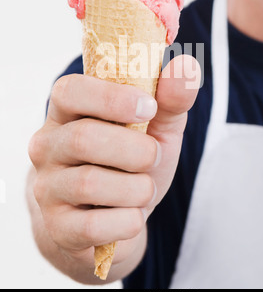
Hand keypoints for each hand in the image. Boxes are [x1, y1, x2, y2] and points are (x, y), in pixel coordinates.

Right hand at [28, 54, 200, 281]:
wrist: (112, 215)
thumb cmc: (131, 161)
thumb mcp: (155, 127)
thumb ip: (170, 98)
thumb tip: (186, 65)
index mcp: (67, 111)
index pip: (70, 91)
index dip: (112, 98)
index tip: (149, 107)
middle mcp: (47, 145)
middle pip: (83, 138)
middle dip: (136, 150)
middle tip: (153, 156)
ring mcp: (47, 187)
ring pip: (90, 183)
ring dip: (137, 188)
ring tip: (144, 188)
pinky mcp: (56, 226)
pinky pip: (94, 226)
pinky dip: (128, 221)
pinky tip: (132, 215)